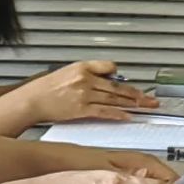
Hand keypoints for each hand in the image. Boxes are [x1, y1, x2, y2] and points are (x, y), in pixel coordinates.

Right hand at [23, 59, 155, 125]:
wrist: (32, 100)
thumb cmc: (45, 88)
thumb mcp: (67, 72)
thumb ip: (87, 74)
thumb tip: (106, 78)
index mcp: (82, 67)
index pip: (109, 67)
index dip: (120, 76)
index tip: (131, 83)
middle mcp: (85, 79)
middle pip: (117, 86)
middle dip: (136, 93)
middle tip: (150, 99)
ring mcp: (84, 94)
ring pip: (114, 98)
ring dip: (132, 103)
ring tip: (145, 107)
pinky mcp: (81, 109)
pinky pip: (104, 111)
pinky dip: (118, 113)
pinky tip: (128, 116)